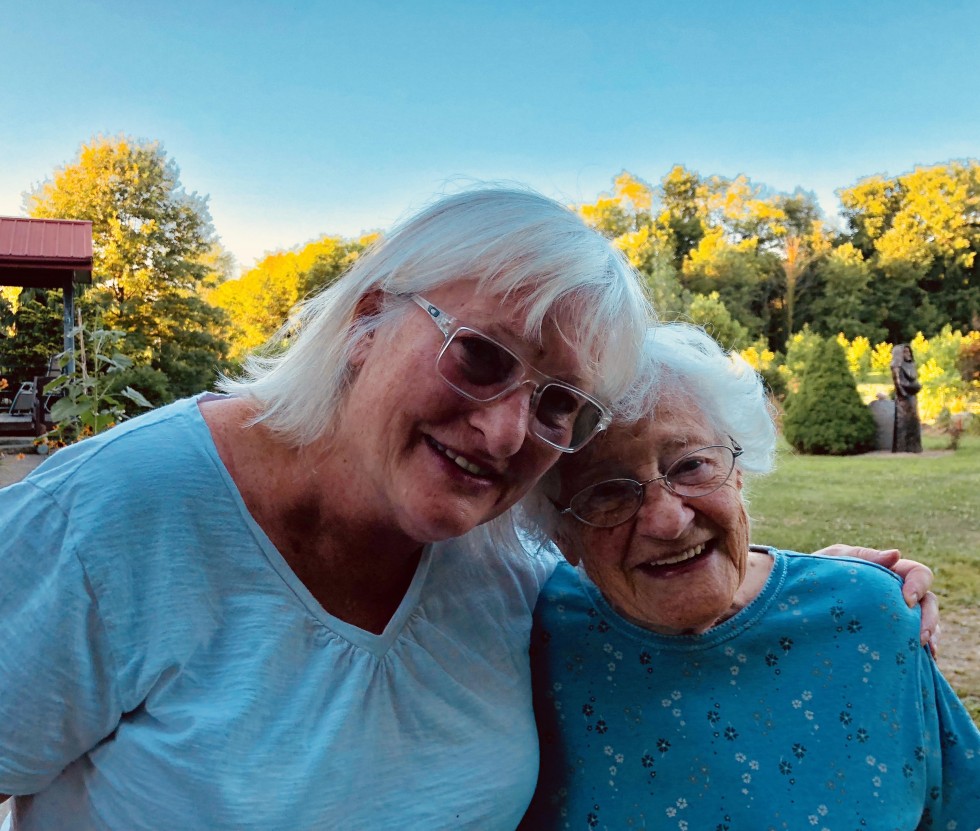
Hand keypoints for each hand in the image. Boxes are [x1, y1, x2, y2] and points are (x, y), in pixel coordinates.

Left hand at [813, 544, 939, 656]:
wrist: (796, 601)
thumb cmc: (816, 574)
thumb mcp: (835, 560)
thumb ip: (863, 556)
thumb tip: (896, 553)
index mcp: (888, 570)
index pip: (918, 573)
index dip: (918, 585)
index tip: (905, 601)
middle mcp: (897, 593)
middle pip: (928, 602)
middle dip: (929, 618)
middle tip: (919, 637)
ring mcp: (896, 616)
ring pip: (927, 623)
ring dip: (930, 635)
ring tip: (922, 650)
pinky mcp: (889, 636)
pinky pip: (913, 643)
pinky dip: (921, 651)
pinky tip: (920, 660)